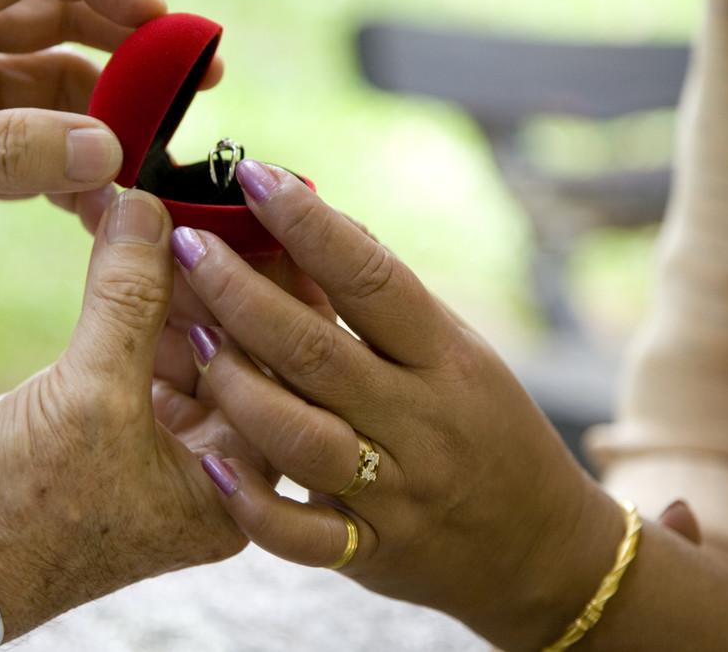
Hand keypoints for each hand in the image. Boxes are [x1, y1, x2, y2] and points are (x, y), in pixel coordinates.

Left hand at [0, 0, 169, 367]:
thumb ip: (9, 154)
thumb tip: (112, 147)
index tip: (160, 24)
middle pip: (50, 20)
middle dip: (122, 46)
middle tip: (191, 79)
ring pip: (50, 88)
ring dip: (105, 111)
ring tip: (159, 145)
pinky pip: (35, 144)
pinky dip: (74, 161)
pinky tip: (108, 187)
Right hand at [0, 190, 262, 640]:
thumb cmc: (20, 514)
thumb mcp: (89, 399)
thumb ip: (128, 300)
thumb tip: (150, 211)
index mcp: (232, 484)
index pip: (279, 370)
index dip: (274, 290)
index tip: (267, 219)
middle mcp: (204, 462)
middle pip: (235, 348)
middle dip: (218, 275)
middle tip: (208, 200)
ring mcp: (153, 438)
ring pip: (183, 339)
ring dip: (168, 277)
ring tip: (160, 208)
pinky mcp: (104, 414)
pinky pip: (133, 341)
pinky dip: (125, 295)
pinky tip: (123, 241)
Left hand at [169, 160, 630, 650]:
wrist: (540, 550)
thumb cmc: (487, 429)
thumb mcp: (456, 355)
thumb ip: (385, 307)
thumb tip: (315, 225)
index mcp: (447, 360)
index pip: (374, 280)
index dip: (310, 224)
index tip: (255, 175)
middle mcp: (421, 423)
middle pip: (320, 353)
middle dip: (243, 294)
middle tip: (187, 245)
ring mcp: (395, 493)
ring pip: (303, 440)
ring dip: (237, 387)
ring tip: (188, 336)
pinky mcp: (368, 552)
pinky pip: (302, 535)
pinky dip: (253, 503)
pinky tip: (211, 463)